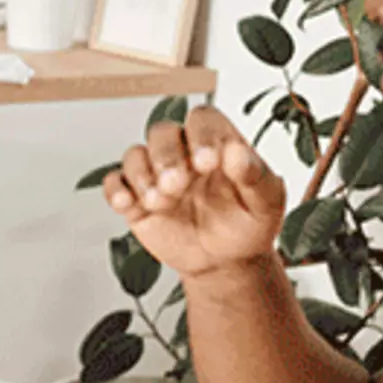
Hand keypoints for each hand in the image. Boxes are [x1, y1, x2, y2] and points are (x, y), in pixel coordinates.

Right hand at [103, 106, 286, 278]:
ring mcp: (156, 176)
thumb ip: (256, 175)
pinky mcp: (136, 199)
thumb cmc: (248, 225)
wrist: (227, 262)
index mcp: (217, 145)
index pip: (202, 119)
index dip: (201, 134)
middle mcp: (183, 154)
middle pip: (162, 133)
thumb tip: (238, 152)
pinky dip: (116, 191)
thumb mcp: (267, 202)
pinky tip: (128, 204)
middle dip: (166, 157)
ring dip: (142, 176)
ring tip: (160, 202)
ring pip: (135, 155)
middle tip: (176, 184)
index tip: (207, 162)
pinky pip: (115, 184)